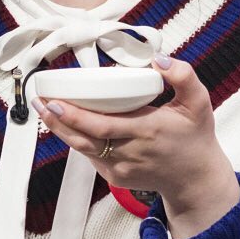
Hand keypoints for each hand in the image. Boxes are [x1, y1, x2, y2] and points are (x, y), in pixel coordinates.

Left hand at [32, 55, 239, 238]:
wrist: (195, 178)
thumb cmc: (194, 137)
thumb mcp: (198, 103)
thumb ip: (183, 77)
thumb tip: (158, 60)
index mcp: (148, 131)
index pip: (104, 125)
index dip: (76, 115)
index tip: (56, 100)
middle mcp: (130, 152)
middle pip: (85, 138)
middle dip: (58, 119)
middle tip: (40, 100)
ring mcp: (121, 169)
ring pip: (82, 149)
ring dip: (59, 129)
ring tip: (42, 109)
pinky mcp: (115, 177)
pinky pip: (90, 156)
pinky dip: (75, 140)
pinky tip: (63, 123)